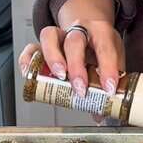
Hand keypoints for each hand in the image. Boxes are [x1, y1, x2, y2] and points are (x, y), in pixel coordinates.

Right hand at [17, 0, 124, 123]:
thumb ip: (109, 84)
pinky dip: (27, 60)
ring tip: (58, 78)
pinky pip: (31, 47)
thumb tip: (101, 114)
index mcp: (101, 32)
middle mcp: (79, 30)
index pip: (106, 47)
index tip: (108, 88)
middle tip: (80, 88)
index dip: (108, 68)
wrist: (89, 28)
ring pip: (50, 36)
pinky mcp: (43, 43)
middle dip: (76, 66)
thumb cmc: (101, 46)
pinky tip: (30, 74)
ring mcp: (59, 34)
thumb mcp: (114, 58)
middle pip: (74, 41)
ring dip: (53, 58)